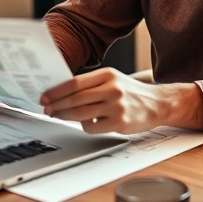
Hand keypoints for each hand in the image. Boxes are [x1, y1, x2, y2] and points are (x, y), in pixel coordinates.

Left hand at [40, 68, 187, 133]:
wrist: (158, 103)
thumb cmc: (130, 92)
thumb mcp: (112, 79)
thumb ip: (90, 84)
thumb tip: (60, 92)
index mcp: (108, 74)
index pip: (74, 82)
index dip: (56, 91)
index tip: (44, 96)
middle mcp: (112, 89)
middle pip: (75, 98)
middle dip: (56, 105)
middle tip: (46, 109)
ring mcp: (116, 106)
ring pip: (81, 114)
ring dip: (65, 116)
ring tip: (59, 115)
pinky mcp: (120, 123)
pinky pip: (92, 127)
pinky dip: (86, 126)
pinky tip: (88, 122)